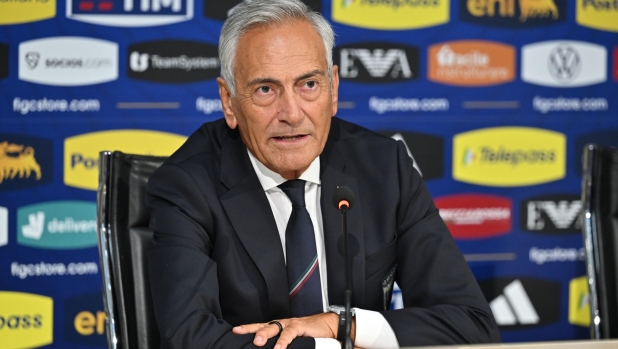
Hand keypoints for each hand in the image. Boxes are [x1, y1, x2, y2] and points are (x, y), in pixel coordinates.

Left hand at [232, 312, 353, 348]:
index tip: (235, 331)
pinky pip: (289, 334)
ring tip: (257, 343)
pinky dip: (283, 342)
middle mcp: (282, 324)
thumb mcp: (293, 340)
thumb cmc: (309, 334)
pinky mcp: (300, 327)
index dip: (248, 328)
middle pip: (263, 325)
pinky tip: (278, 348)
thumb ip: (282, 344)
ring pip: (274, 328)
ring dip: (264, 334)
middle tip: (238, 332)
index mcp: (279, 327)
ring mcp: (290, 324)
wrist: (328, 326)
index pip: (260, 326)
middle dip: (250, 329)